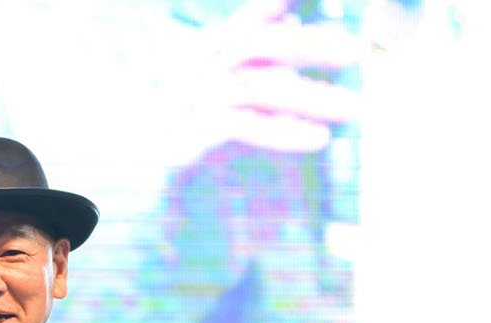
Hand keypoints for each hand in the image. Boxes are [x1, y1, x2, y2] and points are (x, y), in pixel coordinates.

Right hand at [162, 0, 363, 168]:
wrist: (134, 141)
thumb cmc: (186, 106)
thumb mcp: (222, 72)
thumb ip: (261, 50)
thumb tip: (294, 18)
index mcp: (215, 47)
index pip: (251, 17)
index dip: (274, 3)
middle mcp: (206, 66)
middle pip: (260, 45)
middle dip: (310, 46)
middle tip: (356, 52)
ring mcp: (199, 98)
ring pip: (258, 88)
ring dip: (310, 97)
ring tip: (352, 107)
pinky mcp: (194, 133)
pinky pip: (244, 126)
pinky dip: (284, 131)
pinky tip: (318, 138)